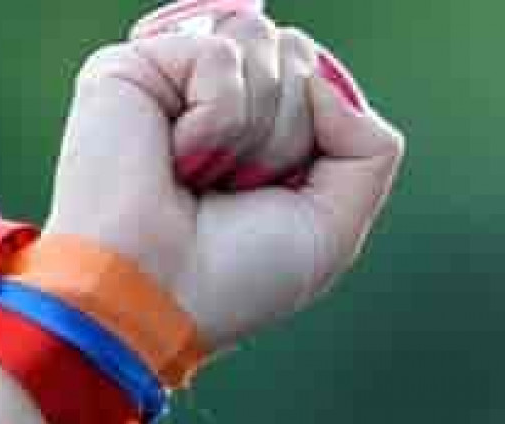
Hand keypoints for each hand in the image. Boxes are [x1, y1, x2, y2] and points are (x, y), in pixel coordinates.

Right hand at [44, 1, 403, 351]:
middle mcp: (212, 101)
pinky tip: (175, 160)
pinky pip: (221, 57)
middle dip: (287, 137)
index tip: (270, 197)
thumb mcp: (332, 227)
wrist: (153, 298)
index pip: (317, 78)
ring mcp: (172, 82)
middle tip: (232, 192)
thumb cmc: (231, 277)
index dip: (319, 132)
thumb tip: (323, 80)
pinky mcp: (133, 67)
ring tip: (200, 178)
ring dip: (252, 133)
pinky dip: (215, 122)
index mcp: (251, 134)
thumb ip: (371, 148)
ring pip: (265, 45)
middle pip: (299, 55)